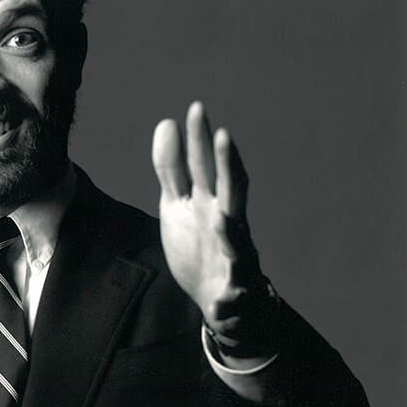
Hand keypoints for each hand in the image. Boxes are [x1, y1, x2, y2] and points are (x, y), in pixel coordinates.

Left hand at [151, 102, 266, 341]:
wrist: (219, 297)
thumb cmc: (201, 242)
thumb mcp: (178, 204)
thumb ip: (172, 169)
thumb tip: (167, 123)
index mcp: (210, 202)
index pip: (206, 167)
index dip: (201, 141)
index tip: (195, 109)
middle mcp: (227, 223)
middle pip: (229, 192)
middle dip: (226, 166)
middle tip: (221, 135)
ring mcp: (234, 255)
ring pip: (239, 240)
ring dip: (232, 231)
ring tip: (223, 220)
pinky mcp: (234, 289)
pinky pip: (236, 290)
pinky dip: (234, 291)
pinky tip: (231, 291)